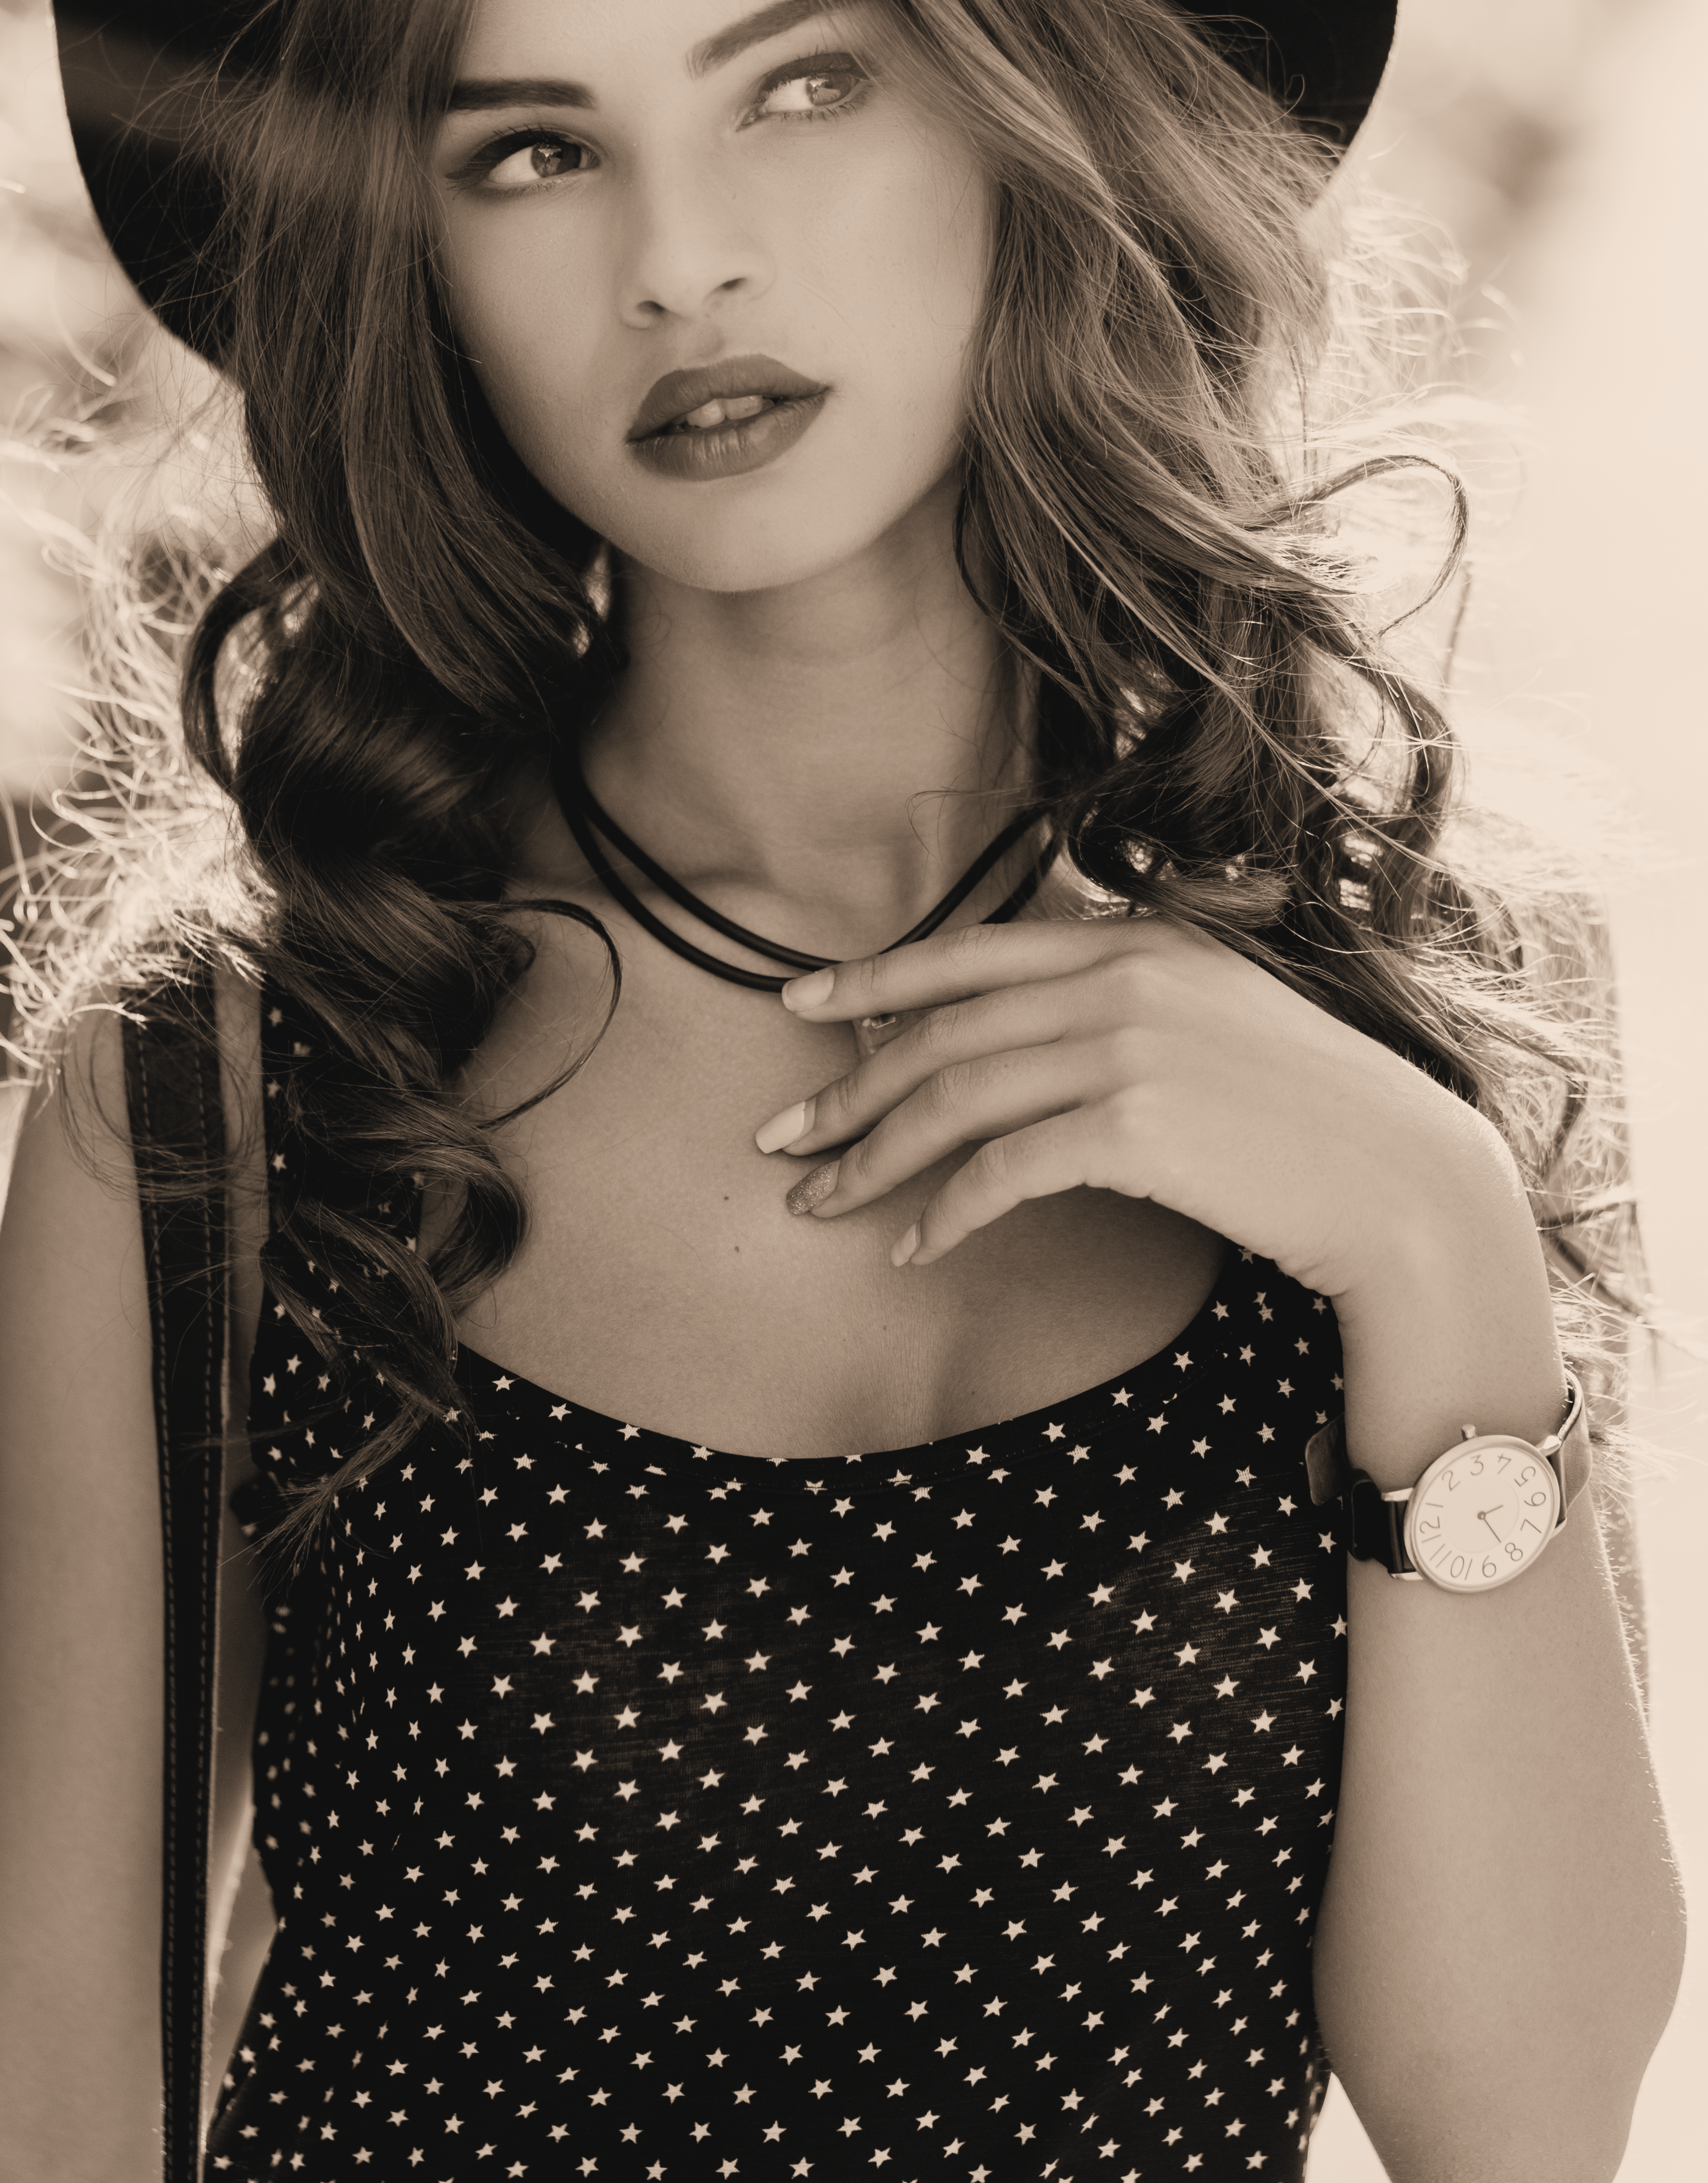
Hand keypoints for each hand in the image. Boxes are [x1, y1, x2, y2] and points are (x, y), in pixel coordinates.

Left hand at [753, 916, 1534, 1313]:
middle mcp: (1124, 976)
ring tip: (820, 1202)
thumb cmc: (1309, 1112)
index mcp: (1137, 937)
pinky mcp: (1134, 1127)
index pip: (971, 950)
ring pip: (954, 1101)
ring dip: (873, 1158)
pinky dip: (946, 1211)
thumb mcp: (1216, 1012)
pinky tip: (915, 1246)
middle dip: (846, 1088)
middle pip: (943, 1031)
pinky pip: (1002, 1169)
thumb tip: (1010, 1014)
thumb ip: (1122, 989)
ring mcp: (1128, 1047)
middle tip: (778, 1136)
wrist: (1403, 1181)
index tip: (797, 1006)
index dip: (871, 978)